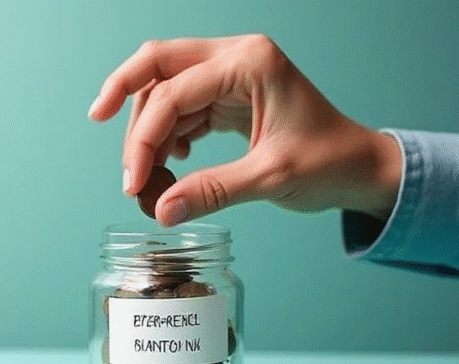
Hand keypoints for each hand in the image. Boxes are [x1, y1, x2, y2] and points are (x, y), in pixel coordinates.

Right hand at [88, 35, 401, 225]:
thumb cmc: (330, 163)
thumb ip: (212, 192)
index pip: (175, 92)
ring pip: (167, 86)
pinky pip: (184, 105)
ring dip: (148, 125)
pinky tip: (174, 160)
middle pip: (160, 60)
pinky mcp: (231, 95)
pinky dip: (169, 132)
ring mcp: (233, 74)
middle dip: (125, 91)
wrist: (361, 168)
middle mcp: (238, 58)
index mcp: (251, 63)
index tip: (132, 182)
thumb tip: (161, 211)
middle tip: (97, 120)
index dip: (144, 137)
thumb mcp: (270, 178)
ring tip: (146, 172)